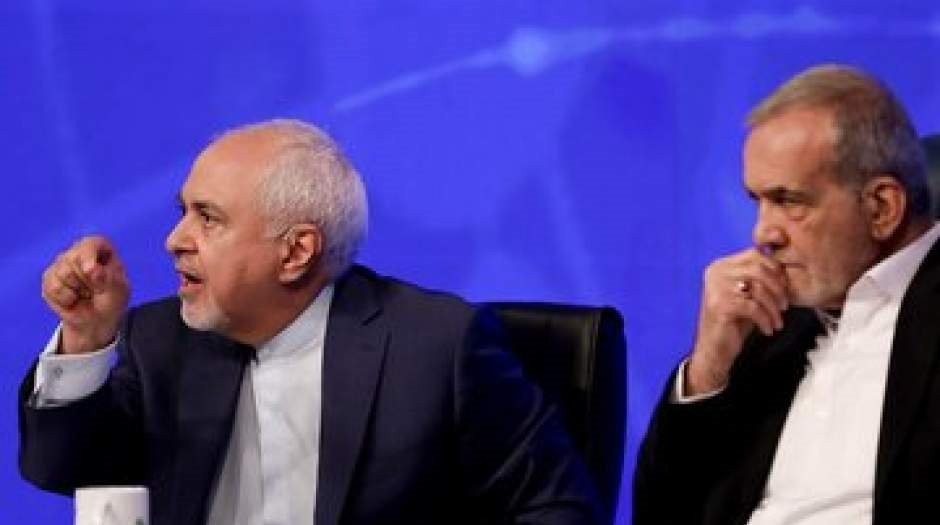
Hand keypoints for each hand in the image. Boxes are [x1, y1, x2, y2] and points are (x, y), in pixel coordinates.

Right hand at [41, 236, 129, 353]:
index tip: (90, 270)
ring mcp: (61, 264)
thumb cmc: (111, 300)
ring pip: (63, 274)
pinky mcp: (49, 279)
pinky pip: (53, 288)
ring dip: (77, 291)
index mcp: (101, 249)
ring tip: (85, 294)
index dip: (89, 254)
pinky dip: (66, 299)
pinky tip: (73, 300)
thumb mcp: (119, 291)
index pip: (92, 243)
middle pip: (74, 259)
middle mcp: (78, 251)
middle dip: (87, 281)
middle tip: (96, 290)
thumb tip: (91, 269)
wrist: (96, 320)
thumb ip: (109, 279)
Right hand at [685, 248, 787, 394]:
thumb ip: (758, 277)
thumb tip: (785, 266)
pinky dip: (766, 319)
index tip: (785, 288)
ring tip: (778, 321)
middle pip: (759, 268)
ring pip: (758, 288)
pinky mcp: (720, 306)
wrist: (714, 350)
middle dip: (778, 288)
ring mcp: (716, 288)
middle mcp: (716, 273)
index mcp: (721, 266)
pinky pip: (754, 307)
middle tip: (784, 306)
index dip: (776, 269)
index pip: (755, 254)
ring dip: (774, 307)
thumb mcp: (746, 295)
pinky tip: (768, 330)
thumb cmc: (734, 322)